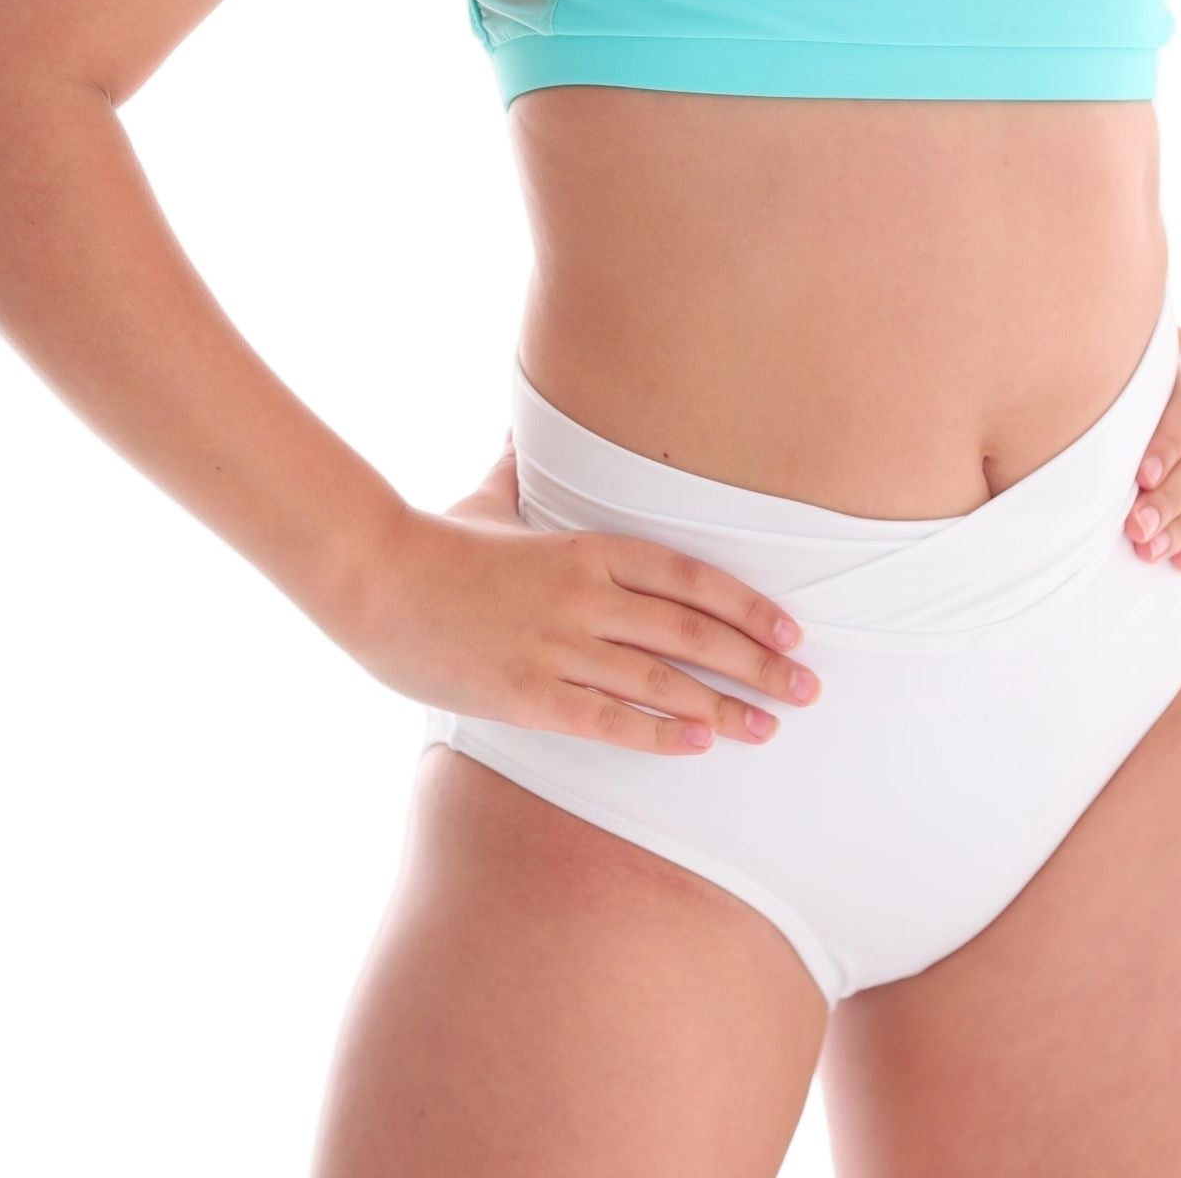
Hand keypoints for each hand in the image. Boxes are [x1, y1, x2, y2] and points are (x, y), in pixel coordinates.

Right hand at [342, 439, 823, 756]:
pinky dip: (658, 734)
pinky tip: (697, 746)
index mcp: (588, 547)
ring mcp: (560, 648)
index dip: (747, 605)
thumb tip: (528, 433)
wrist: (374, 578)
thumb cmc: (435, 539)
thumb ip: (524, 471)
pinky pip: (609, 721)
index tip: (791, 629)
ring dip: (723, 707)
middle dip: (757, 664)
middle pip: (692, 633)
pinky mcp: (530, 696)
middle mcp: (587, 598)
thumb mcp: (492, 496)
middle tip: (806, 689)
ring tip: (767, 728)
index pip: (690, 577)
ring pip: (662, 682)